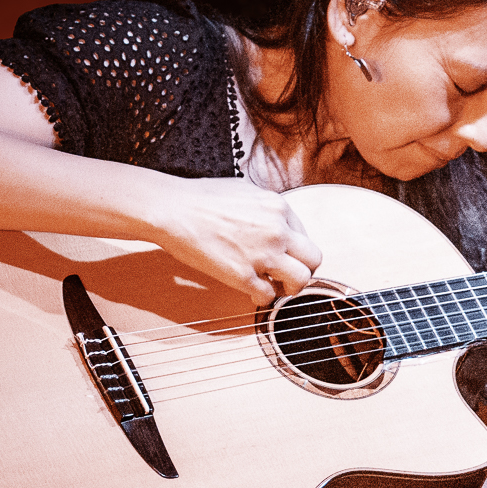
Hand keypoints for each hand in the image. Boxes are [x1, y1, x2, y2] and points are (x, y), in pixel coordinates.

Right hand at [151, 177, 323, 304]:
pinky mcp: (243, 275)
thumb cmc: (200, 198)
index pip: (305, 236)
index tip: (284, 256)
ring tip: (275, 285)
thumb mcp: (244, 190)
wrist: (171, 209)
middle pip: (314, 259)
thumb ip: (266, 208)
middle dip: (304, 269)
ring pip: (301, 280)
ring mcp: (262, 254)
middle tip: (288, 274)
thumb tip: (277, 221)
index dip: (295, 250)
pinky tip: (251, 290)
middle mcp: (277, 231)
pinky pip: (268, 295)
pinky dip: (262, 297)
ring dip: (290, 287)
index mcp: (278, 208)